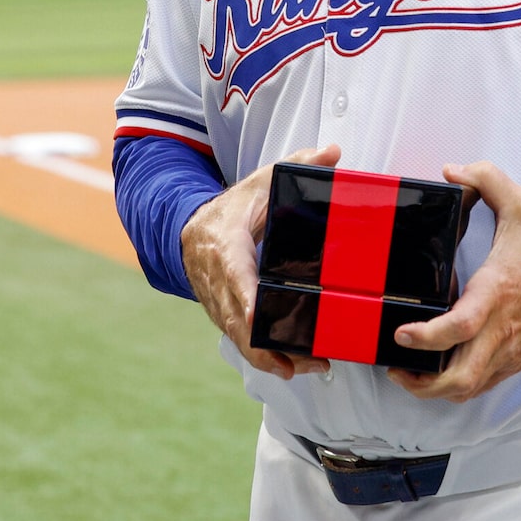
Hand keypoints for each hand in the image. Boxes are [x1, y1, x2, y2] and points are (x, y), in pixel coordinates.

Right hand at [182, 143, 338, 379]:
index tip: (261, 322)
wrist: (187, 227)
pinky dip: (263, 355)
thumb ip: (297, 165)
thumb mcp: (262, 181)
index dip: (247, 301)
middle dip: (270, 346)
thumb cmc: (233, 206)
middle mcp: (216, 279)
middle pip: (238, 321)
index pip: (235, 277)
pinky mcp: (220, 313)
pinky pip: (240, 340)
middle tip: (309, 361)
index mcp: (225, 245)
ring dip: (271, 357)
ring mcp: (215, 300)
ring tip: (308, 368)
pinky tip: (291, 366)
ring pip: (239, 337)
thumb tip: (333, 152)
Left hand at [390, 162, 520, 404]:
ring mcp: (510, 350)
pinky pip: (484, 384)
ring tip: (411, 374)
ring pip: (470, 388)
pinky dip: (459, 386)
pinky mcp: (517, 360)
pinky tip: (441, 372)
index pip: (459, 327)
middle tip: (397, 367)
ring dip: (436, 390)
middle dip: (423, 383)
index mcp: (497, 293)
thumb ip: (486, 179)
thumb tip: (452, 170)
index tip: (402, 334)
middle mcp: (501, 329)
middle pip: (460, 378)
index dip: (426, 338)